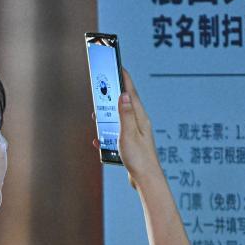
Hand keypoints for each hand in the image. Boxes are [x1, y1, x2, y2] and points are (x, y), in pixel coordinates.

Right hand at [90, 67, 160, 187]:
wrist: (147, 180)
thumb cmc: (139, 159)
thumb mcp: (129, 134)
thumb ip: (125, 114)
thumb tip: (124, 94)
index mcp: (140, 118)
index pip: (131, 92)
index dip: (124, 78)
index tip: (118, 64)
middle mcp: (139, 123)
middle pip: (124, 103)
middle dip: (113, 94)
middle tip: (103, 86)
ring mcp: (136, 134)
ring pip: (119, 119)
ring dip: (108, 115)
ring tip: (97, 113)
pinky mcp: (132, 144)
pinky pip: (117, 134)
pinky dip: (107, 133)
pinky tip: (100, 139)